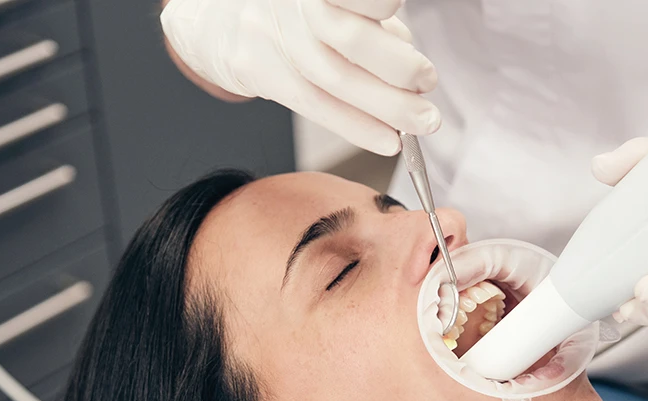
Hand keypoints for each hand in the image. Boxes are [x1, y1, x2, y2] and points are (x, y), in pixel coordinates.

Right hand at [160, 0, 439, 154]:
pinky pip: (317, 106)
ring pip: (336, 80)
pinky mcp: (260, 71)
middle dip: (399, 68)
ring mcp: (272, 37)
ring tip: (423, 120)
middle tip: (427, 83)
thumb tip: (410, 57)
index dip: (381, 4)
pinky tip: (389, 140)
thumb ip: (373, 21)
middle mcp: (290, 5)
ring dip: (388, 107)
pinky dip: (359, 127)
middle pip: (350, 40)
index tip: (404, 17)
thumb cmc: (293, 10)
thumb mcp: (330, 0)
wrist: (219, 18)